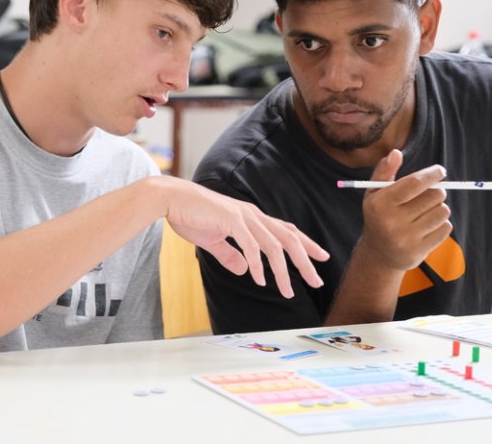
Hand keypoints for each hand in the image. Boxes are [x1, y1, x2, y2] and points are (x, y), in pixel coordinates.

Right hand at [162, 177, 328, 297]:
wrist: (170, 199)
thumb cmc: (190, 216)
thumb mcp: (213, 241)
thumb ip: (230, 255)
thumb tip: (245, 271)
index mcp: (252, 217)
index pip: (286, 230)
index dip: (306, 244)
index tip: (321, 257)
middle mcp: (253, 215)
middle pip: (289, 238)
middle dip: (305, 260)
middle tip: (317, 280)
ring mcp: (243, 216)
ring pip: (273, 245)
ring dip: (283, 271)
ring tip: (288, 291)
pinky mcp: (231, 220)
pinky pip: (250, 246)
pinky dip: (257, 264)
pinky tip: (260, 280)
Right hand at [359, 150, 451, 271]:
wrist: (379, 254)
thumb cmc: (379, 216)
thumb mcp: (374, 193)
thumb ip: (384, 171)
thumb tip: (396, 153)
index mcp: (380, 204)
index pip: (415, 183)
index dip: (431, 174)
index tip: (440, 171)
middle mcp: (392, 222)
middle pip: (434, 196)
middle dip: (436, 192)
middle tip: (429, 195)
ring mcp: (407, 238)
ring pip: (443, 212)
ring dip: (439, 208)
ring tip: (426, 212)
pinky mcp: (420, 250)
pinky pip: (446, 229)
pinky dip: (441, 224)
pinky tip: (428, 226)